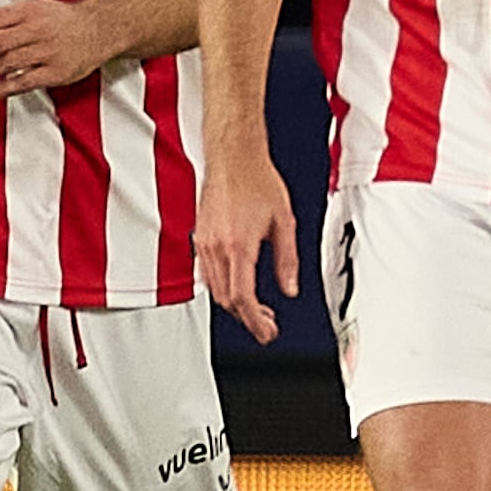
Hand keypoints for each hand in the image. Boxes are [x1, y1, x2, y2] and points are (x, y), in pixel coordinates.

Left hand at [0, 0, 114, 99]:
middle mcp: (37, 28)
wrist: (101, 28)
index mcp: (27, 10)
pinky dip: (3, 89)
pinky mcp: (56, 71)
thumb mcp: (34, 8)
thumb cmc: (61, 20)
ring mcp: (47, 50)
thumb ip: (5, 18)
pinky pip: (24, 82)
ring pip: (7, 64)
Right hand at [197, 143, 299, 340]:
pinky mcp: (200, 238)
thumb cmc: (258, 181)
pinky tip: (239, 285)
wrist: (233, 157)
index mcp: (238, 246)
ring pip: (215, 289)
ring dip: (235, 304)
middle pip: (227, 299)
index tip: (267, 332)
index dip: (255, 321)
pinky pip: (208, 273)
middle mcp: (216, 247)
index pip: (243, 298)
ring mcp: (205, 243)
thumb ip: (288, 260)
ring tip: (257, 308)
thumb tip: (290, 289)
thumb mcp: (285, 223)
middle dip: (247, 317)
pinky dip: (223, 287)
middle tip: (267, 324)